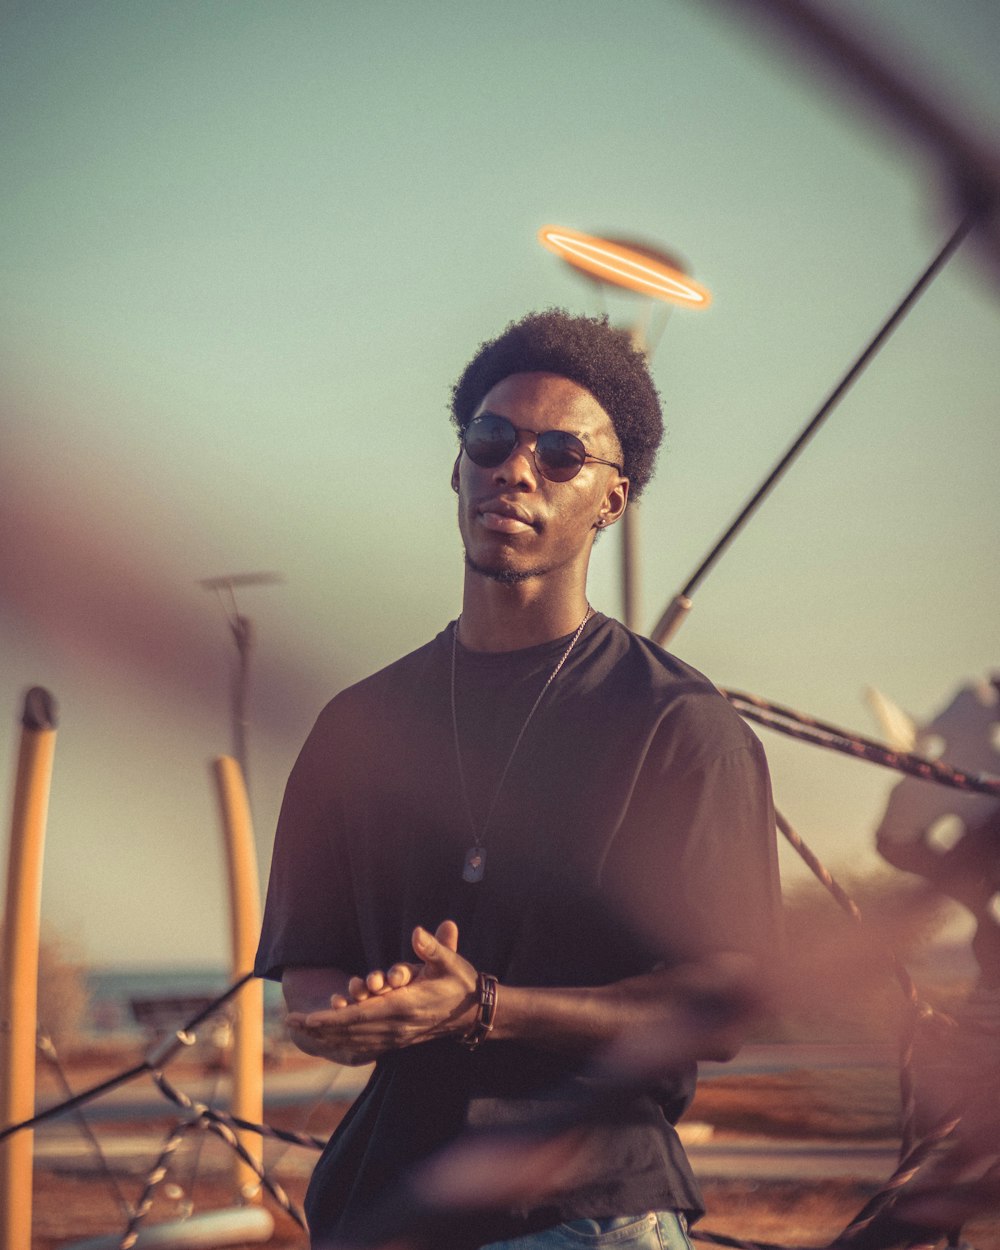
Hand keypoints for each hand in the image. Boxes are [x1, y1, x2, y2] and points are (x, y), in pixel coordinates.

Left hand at [285, 920, 476, 1064]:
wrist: (474, 1013)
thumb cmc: (459, 982)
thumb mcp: (449, 962)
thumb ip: (432, 948)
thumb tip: (417, 932)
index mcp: (404, 1006)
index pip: (360, 1014)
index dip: (333, 1016)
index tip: (309, 1016)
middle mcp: (396, 1026)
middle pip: (350, 1030)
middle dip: (319, 1027)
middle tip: (291, 1021)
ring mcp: (395, 1036)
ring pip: (354, 1040)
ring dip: (326, 1036)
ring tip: (299, 1030)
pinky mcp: (396, 1040)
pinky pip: (364, 1046)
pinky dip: (342, 1043)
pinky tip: (326, 1041)